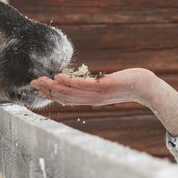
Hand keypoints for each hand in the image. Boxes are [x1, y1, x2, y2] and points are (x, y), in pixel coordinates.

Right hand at [31, 68, 177, 135]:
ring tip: (41, 80)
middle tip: (32, 84)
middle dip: (47, 91)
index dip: (51, 94)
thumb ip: (92, 85)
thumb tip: (82, 81)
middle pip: (64, 97)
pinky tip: (59, 77)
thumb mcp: (105, 86)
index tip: (38, 87)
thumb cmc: (126, 84)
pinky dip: (69, 82)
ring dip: (54, 87)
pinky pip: (83, 85)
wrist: (145, 87)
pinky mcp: (103, 87)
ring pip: (70, 92)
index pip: (66, 99)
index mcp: (90, 100)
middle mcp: (91, 100)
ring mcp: (96, 94)